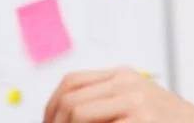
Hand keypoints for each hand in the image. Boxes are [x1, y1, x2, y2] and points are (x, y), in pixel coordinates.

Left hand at [43, 67, 193, 122]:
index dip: (51, 106)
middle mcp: (127, 83)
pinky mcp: (142, 120)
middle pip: (69, 97)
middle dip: (53, 122)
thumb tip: (67, 116)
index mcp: (124, 76)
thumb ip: (108, 102)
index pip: (72, 82)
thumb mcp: (139, 102)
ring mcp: (135, 101)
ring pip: (77, 113)